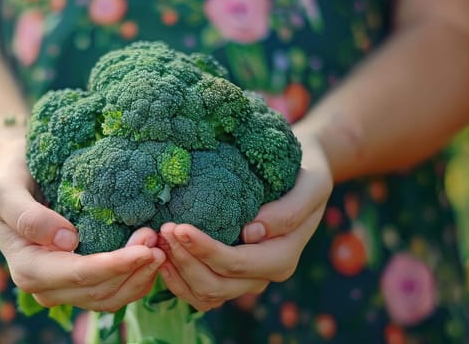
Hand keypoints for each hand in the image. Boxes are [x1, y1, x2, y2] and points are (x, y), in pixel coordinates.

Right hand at [0, 137, 165, 311]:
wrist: (16, 175)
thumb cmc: (10, 177)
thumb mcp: (5, 190)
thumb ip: (27, 216)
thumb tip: (66, 241)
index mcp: (27, 267)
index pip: (77, 275)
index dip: (114, 266)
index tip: (145, 248)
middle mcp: (44, 286)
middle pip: (98, 291)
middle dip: (133, 269)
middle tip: (158, 239)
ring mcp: (63, 289)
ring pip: (109, 298)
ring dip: (138, 278)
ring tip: (159, 247)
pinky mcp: (80, 283)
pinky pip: (112, 293)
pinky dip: (135, 279)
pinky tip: (150, 257)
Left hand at [157, 134, 332, 310]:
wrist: (301, 175)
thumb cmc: (306, 172)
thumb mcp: (312, 184)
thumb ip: (290, 210)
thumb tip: (252, 233)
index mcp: (282, 257)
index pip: (236, 263)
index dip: (205, 250)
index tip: (179, 226)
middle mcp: (263, 275)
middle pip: (216, 285)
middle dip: (184, 260)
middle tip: (162, 229)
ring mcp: (245, 279)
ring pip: (204, 294)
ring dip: (177, 272)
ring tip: (157, 242)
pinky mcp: (228, 275)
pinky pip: (199, 292)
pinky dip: (177, 280)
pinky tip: (162, 254)